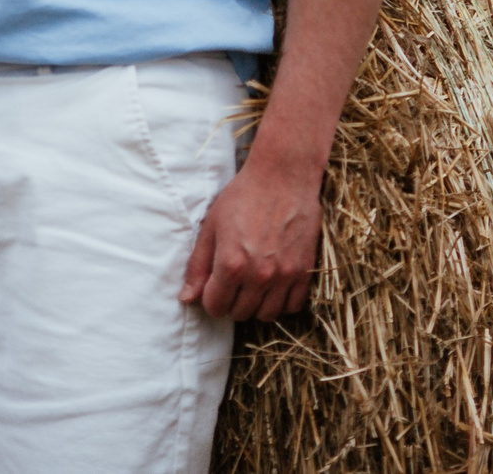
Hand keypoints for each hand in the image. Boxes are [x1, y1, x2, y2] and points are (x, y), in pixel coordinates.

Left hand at [179, 152, 322, 320]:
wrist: (283, 176)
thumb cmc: (243, 196)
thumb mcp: (211, 226)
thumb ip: (198, 266)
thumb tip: (187, 299)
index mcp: (231, 264)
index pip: (215, 306)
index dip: (210, 299)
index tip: (213, 287)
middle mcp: (259, 275)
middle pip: (240, 313)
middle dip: (231, 302)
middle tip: (233, 283)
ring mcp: (284, 275)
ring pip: (266, 315)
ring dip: (256, 305)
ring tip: (252, 285)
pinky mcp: (305, 271)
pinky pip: (293, 306)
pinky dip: (281, 302)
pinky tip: (274, 285)